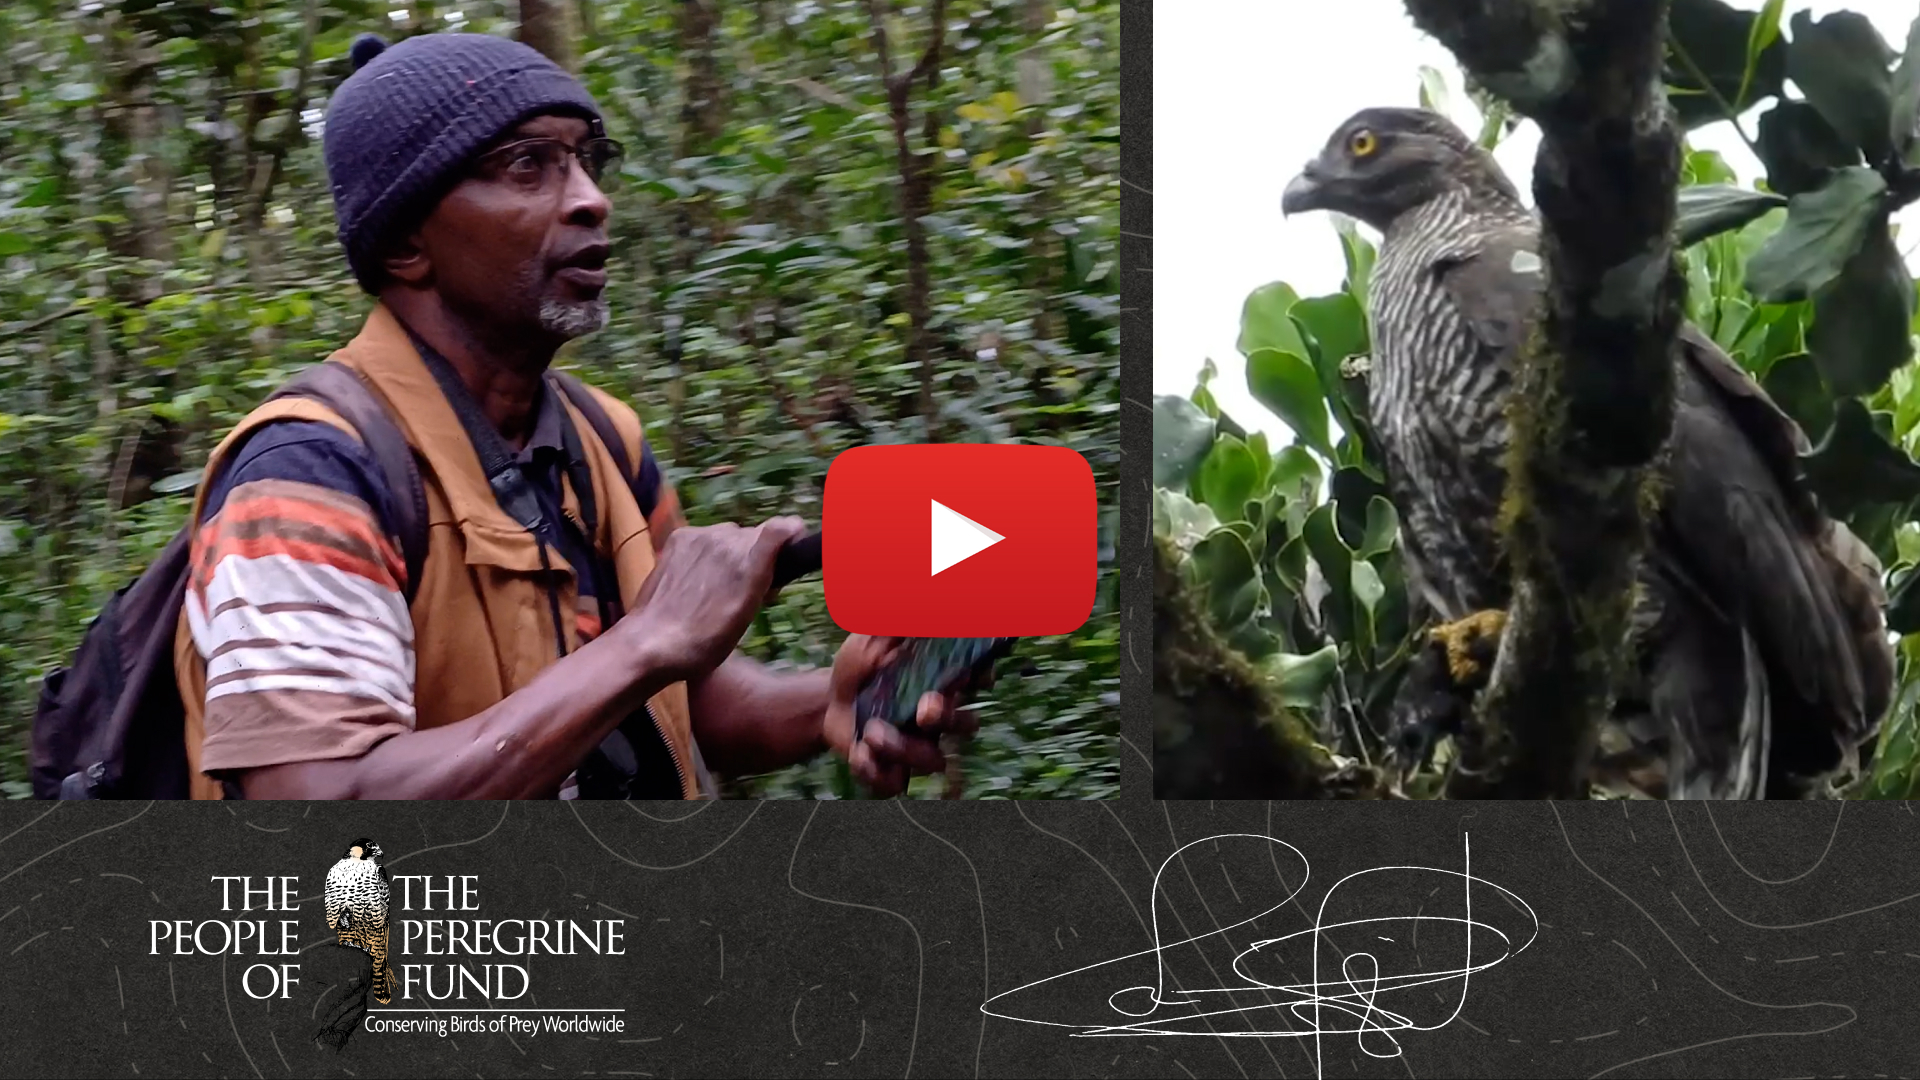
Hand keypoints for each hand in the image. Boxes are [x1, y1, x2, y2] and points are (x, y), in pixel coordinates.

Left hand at [626, 516, 809, 682]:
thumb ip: (766, 577)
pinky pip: (706, 537)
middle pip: (756, 536)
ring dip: (732, 553)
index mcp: (750, 560)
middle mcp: (727, 539)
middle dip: (758, 555)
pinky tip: (697, 578)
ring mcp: (701, 535)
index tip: (791, 555)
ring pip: (731, 536)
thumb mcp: (747, 614)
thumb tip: (781, 552)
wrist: (651, 641)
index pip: (785, 527)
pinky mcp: (679, 537)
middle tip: (748, 588)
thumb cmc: (706, 641)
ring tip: (718, 586)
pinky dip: (708, 551)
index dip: (793, 537)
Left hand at [822, 636, 982, 796]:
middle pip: (966, 725)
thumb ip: (895, 622)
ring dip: (905, 749)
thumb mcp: (872, 636)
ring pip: (933, 760)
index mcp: (942, 681)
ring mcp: (919, 746)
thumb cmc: (860, 664)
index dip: (981, 677)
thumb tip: (919, 591)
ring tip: (872, 732)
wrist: (826, 701)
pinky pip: (896, 784)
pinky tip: (859, 755)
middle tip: (924, 711)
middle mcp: (939, 717)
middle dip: (948, 719)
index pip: (979, 678)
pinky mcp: (894, 770)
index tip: (970, 674)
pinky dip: (878, 773)